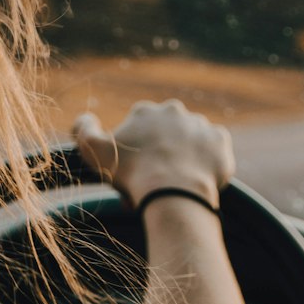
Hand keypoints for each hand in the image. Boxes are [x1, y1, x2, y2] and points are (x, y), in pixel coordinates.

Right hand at [73, 99, 233, 209]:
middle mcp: (174, 111)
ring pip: (189, 140)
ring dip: (184, 154)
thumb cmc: (131, 172)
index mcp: (145, 111)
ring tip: (177, 181)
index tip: (134, 170)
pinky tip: (197, 175)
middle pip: (165, 133)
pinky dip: (207, 159)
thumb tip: (86, 119)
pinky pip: (214, 148)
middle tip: (155, 178)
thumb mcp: (93, 150)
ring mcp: (200, 124)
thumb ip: (83, 129)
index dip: (135, 150)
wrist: (173, 193)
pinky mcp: (220, 141)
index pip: (139, 127)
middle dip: (160, 151)